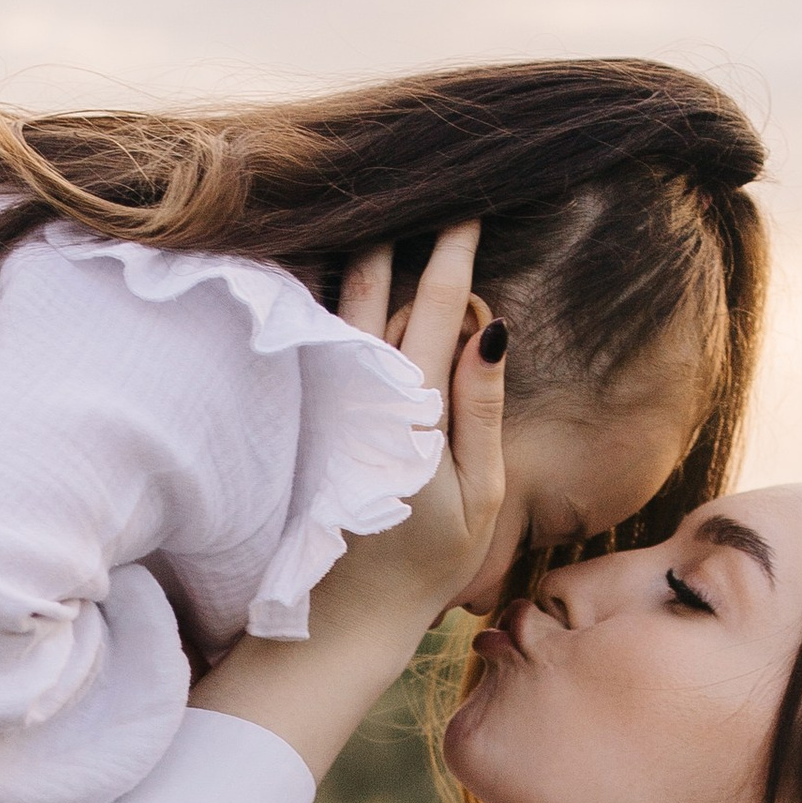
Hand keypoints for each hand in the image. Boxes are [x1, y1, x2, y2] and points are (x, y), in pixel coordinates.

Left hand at [325, 224, 510, 629]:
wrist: (344, 619)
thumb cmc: (427, 565)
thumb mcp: (479, 494)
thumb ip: (483, 407)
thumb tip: (492, 326)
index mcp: (412, 408)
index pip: (436, 306)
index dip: (452, 251)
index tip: (466, 205)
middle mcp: (362, 395)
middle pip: (376, 291)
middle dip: (396, 234)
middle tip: (410, 184)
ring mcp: (328, 407)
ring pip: (342, 312)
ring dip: (357, 259)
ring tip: (370, 211)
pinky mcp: (310, 423)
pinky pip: (322, 346)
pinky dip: (328, 304)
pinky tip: (327, 274)